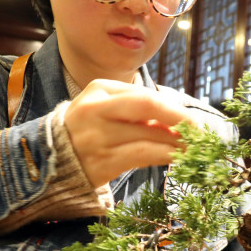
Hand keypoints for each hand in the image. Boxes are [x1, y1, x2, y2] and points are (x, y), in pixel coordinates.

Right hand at [63, 79, 188, 186]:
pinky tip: (178, 159)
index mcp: (99, 90)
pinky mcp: (102, 161)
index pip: (145, 96)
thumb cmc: (87, 130)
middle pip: (148, 106)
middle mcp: (96, 109)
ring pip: (149, 134)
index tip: (192, 121)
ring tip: (194, 149)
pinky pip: (142, 155)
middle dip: (180, 118)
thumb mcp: (105, 108)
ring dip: (177, 142)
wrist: (49, 158)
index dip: (174, 108)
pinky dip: (165, 155)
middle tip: (200, 133)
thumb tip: (178, 119)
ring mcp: (98, 136)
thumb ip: (135, 108)